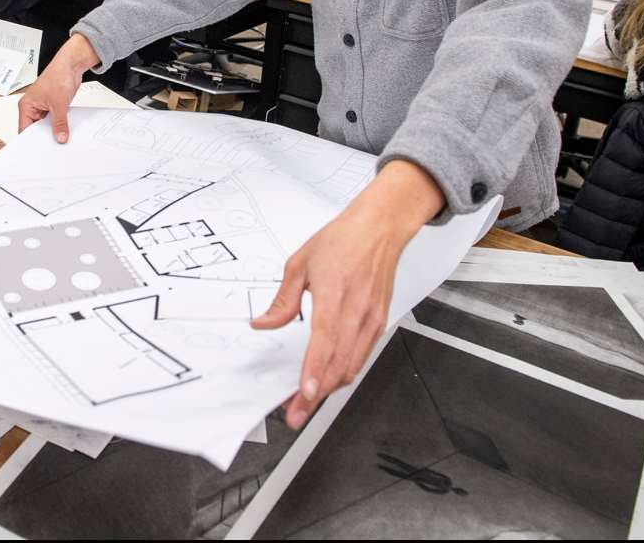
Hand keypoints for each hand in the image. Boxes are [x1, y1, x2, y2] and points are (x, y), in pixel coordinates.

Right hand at [16, 35, 104, 141]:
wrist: (70, 65)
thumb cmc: (57, 76)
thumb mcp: (58, 105)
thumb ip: (59, 123)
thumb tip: (60, 137)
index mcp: (26, 106)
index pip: (24, 129)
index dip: (31, 140)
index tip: (38, 149)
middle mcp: (32, 107)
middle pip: (35, 128)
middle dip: (44, 135)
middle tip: (53, 143)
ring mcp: (43, 106)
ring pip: (46, 125)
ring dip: (53, 129)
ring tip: (60, 135)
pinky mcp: (52, 105)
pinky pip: (54, 120)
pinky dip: (59, 124)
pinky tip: (65, 127)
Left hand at [251, 163, 438, 426]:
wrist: (380, 228)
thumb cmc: (342, 241)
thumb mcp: (299, 264)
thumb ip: (282, 300)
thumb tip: (263, 324)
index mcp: (335, 295)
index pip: (324, 341)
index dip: (315, 371)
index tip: (304, 394)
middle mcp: (357, 312)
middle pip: (339, 363)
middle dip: (316, 393)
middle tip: (295, 414)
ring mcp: (372, 319)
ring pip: (352, 364)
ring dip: (330, 388)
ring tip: (306, 404)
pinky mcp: (379, 322)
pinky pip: (361, 355)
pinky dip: (345, 372)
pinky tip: (329, 381)